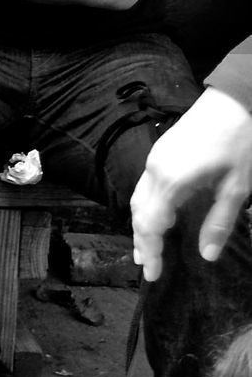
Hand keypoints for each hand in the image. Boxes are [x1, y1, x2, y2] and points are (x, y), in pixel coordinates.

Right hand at [130, 86, 251, 281]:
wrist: (236, 101)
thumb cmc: (239, 144)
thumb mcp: (237, 189)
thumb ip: (219, 223)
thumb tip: (206, 255)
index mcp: (172, 182)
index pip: (151, 225)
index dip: (152, 251)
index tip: (153, 275)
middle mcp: (155, 171)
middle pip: (138, 213)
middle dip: (141, 242)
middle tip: (147, 268)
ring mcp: (154, 159)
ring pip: (137, 198)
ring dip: (139, 225)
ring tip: (144, 248)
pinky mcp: (159, 152)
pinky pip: (143, 186)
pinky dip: (144, 208)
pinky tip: (154, 217)